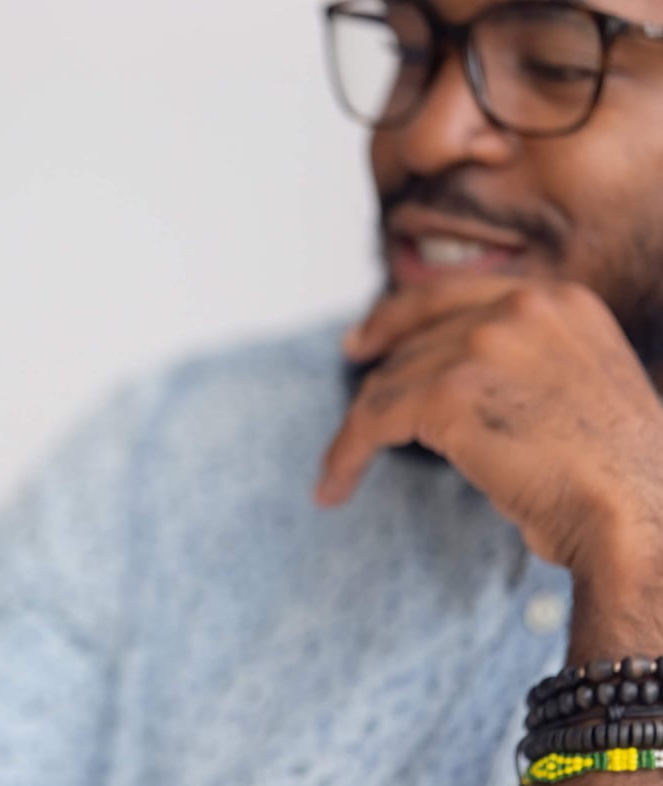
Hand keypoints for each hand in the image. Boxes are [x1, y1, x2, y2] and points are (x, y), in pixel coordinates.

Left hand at [315, 277, 662, 576]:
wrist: (643, 521)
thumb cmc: (617, 479)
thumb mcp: (577, 388)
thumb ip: (522, 363)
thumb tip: (447, 376)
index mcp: (560, 299)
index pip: (452, 297)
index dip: (395, 319)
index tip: (363, 343)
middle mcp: (521, 307)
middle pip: (414, 343)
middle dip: (375, 386)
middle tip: (346, 422)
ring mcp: (484, 345)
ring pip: (388, 384)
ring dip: (356, 434)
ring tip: (337, 476)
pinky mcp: (449, 393)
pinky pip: (372, 419)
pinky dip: (346, 454)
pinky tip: (334, 486)